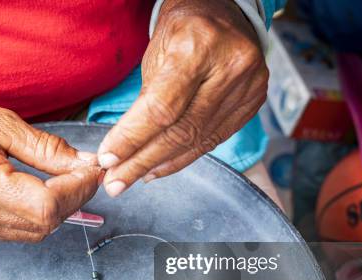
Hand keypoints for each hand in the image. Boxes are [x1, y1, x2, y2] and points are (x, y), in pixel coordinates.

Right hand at [0, 77, 101, 240]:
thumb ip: (46, 149)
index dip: (77, 191)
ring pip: (32, 232)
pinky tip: (42, 190)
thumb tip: (85, 165)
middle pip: (43, 224)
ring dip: (58, 208)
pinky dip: (37, 213)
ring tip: (68, 179)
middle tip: (86, 172)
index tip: (92, 170)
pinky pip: (14, 230)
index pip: (45, 206)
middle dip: (73, 199)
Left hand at [98, 0, 267, 195]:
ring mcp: (248, 87)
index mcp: (199, 46)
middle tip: (115, 182)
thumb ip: (144, 102)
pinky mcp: (254, 103)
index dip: (132, 139)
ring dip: (159, 165)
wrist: (226, 15)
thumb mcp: (155, 53)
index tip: (108, 159)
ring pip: (197, 141)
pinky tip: (159, 169)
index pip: (161, 108)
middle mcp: (230, 67)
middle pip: (180, 131)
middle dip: (141, 161)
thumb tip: (121, 151)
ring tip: (131, 178)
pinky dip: (182, 158)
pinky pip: (213, 141)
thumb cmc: (183, 31)